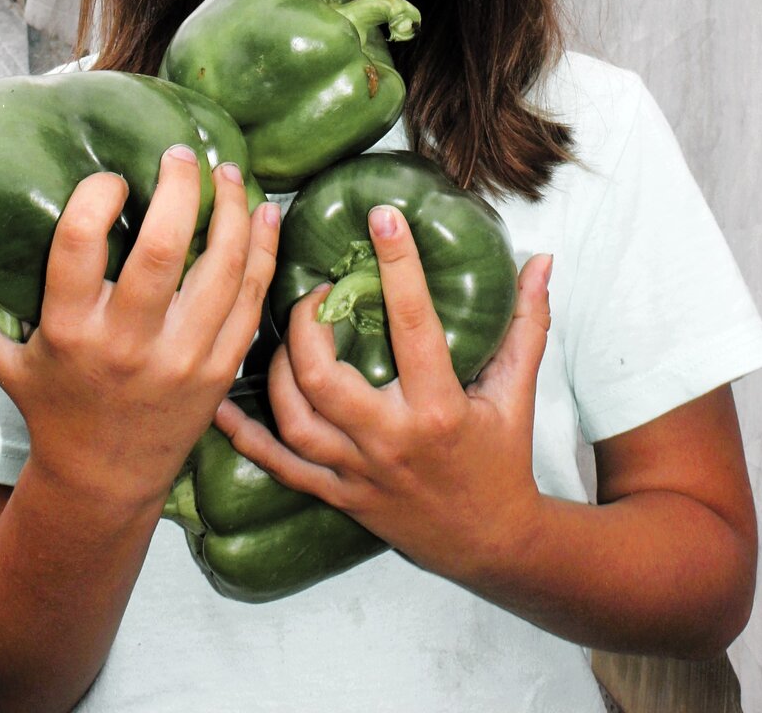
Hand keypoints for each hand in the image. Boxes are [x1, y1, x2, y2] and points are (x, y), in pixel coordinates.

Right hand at [0, 146, 280, 507]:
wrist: (105, 480)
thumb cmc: (51, 408)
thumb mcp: (0, 361)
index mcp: (69, 330)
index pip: (78, 243)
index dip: (97, 194)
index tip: (111, 178)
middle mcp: (128, 342)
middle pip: (164, 247)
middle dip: (181, 186)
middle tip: (183, 153)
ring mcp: (182, 357)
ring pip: (222, 267)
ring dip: (232, 209)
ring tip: (228, 173)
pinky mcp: (220, 368)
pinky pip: (251, 299)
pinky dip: (263, 250)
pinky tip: (264, 214)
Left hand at [216, 205, 552, 580]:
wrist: (492, 543)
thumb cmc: (503, 459)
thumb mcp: (519, 391)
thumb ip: (527, 324)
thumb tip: (541, 260)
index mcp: (439, 408)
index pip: (413, 326)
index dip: (398, 268)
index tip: (382, 219)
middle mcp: (392, 440)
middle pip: (326, 379)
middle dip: (307, 327)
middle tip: (313, 293)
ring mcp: (359, 472)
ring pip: (296, 420)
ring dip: (277, 371)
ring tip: (285, 334)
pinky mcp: (339, 495)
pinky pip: (281, 467)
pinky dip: (246, 437)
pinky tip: (221, 404)